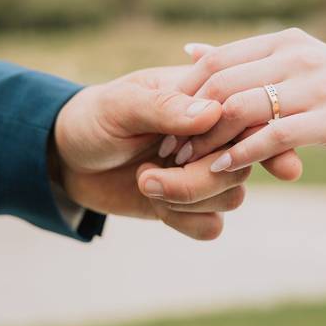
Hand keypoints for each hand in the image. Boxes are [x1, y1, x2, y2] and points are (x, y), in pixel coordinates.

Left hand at [52, 66, 298, 239]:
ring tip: (146, 180)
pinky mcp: (191, 206)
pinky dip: (184, 221)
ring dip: (186, 198)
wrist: (67, 158)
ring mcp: (205, 172)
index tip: (256, 161)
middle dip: (199, 177)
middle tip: (151, 172)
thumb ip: (163, 108)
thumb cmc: (95, 117)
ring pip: (231, 198)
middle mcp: (215, 137)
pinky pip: (212, 226)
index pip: (251, 115)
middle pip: (242, 164)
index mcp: (207, 99)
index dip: (258, 137)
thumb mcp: (120, 105)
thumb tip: (212, 113)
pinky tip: (154, 204)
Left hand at [173, 28, 325, 173]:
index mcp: (286, 42)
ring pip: (243, 107)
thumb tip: (191, 50)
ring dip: (209, 139)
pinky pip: (275, 135)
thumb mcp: (295, 69)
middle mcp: (299, 55)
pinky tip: (224, 169)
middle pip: (223, 82)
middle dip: (188, 118)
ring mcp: (318, 85)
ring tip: (188, 162)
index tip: (163, 122)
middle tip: (167, 148)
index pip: (218, 59)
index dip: (184, 92)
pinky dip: (244, 153)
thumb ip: (244, 61)